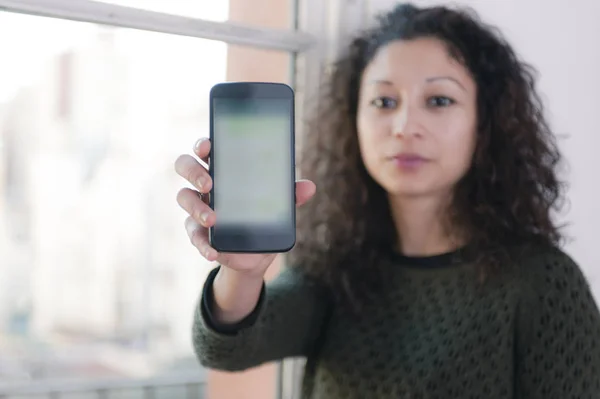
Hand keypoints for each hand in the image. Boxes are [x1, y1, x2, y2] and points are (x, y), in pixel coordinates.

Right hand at [174, 138, 315, 277]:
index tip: (207, 146)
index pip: (206, 149)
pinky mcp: (197, 231)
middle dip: (193, 171)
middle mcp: (206, 184)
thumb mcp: (278, 207)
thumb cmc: (262, 217)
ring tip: (213, 220)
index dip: (203, 144)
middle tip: (209, 184)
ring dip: (196, 208)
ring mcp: (197, 206)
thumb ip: (290, 196)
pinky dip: (203, 243)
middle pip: (185, 166)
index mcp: (224, 169)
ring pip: (183, 197)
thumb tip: (309, 187)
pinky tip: (213, 251)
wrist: (254, 254)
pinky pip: (194, 234)